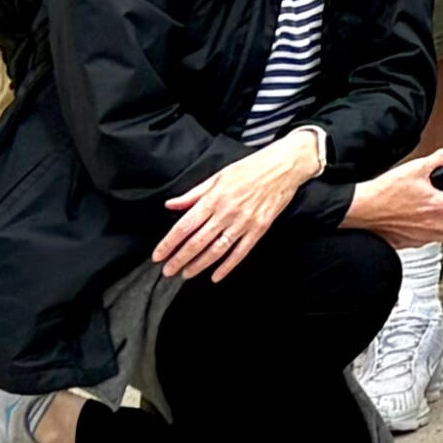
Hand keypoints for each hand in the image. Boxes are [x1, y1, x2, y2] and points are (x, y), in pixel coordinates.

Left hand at [158, 130, 323, 281]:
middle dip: (179, 259)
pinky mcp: (259, 229)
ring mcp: (244, 222)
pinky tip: (216, 276)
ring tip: (186, 274)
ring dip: (199, 265)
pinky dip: (227, 266)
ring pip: (216, 250)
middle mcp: (227, 213)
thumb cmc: (251, 167)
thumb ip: (194, 194)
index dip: (168, 243)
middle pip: (197, 242)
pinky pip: (240, 252)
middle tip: (168, 271)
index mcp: (214, 199)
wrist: (284, 166)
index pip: (184, 226)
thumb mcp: (218, 176)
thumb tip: (171, 204)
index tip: (158, 255)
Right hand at [344, 143, 442, 249]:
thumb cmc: (383, 191)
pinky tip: (425, 219)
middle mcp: (432, 224)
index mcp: (437, 205)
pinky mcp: (409, 243)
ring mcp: (421, 236)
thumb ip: (441, 158)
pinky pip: (430, 240)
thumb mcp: (415, 168)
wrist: (359, 210)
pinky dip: (434, 231)